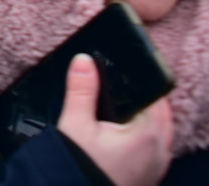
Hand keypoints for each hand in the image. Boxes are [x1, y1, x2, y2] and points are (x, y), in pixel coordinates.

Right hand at [57, 54, 172, 185]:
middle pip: (159, 113)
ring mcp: (157, 166)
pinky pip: (155, 150)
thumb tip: (84, 60)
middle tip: (114, 92)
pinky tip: (121, 138)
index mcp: (147, 131)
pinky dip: (143, 139)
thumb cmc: (79, 168)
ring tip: (116, 115)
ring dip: (144, 120)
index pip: (153, 96)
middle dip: (140, 101)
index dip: (138, 81)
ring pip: (159, 132)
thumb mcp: (75, 124)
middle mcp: (160, 150)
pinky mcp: (149, 178)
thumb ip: (81, 90)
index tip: (122, 74)